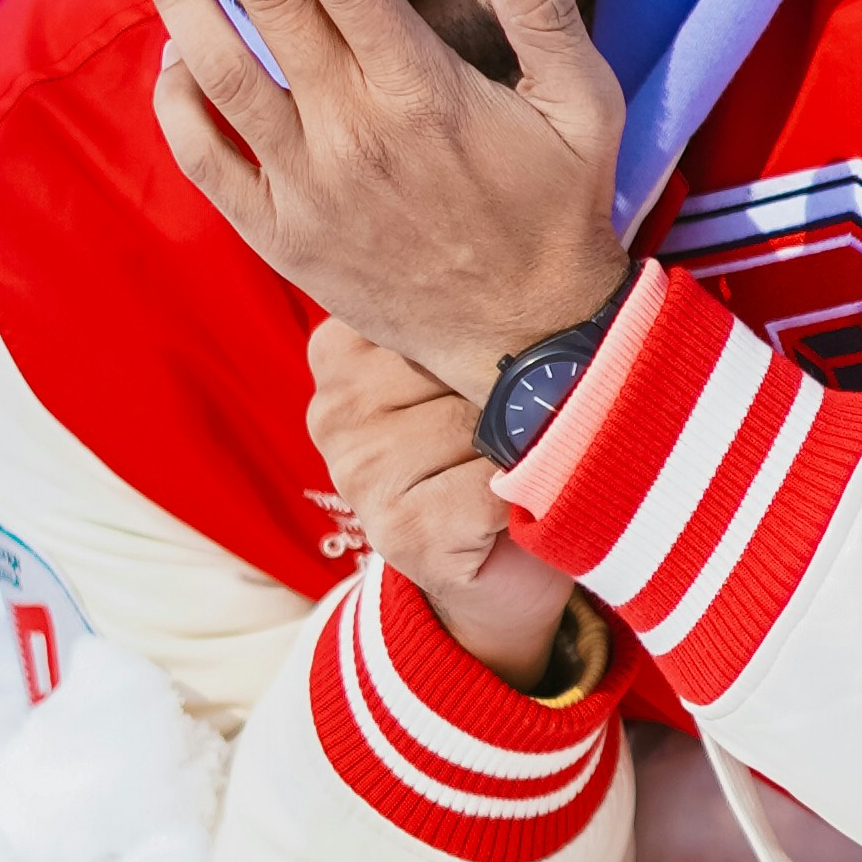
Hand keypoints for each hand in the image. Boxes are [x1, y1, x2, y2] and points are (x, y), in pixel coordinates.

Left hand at [140, 0, 624, 399]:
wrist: (528, 339)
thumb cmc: (560, 214)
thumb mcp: (587, 108)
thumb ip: (546, 15)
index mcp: (422, 90)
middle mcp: (352, 131)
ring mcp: (306, 186)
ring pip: (216, 71)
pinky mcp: (280, 235)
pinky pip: (204, 159)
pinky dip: (175, 102)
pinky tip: (172, 56)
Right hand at [307, 320, 605, 694]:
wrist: (508, 568)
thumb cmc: (498, 450)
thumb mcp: (476, 363)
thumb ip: (471, 322)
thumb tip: (527, 293)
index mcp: (341, 349)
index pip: (431, 302)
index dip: (493, 323)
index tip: (518, 339)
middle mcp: (334, 408)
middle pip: (453, 360)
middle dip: (511, 387)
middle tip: (523, 418)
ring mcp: (358, 472)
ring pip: (474, 421)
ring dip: (519, 445)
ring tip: (514, 463)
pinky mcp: (399, 530)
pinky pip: (491, 484)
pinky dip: (524, 494)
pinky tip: (512, 505)